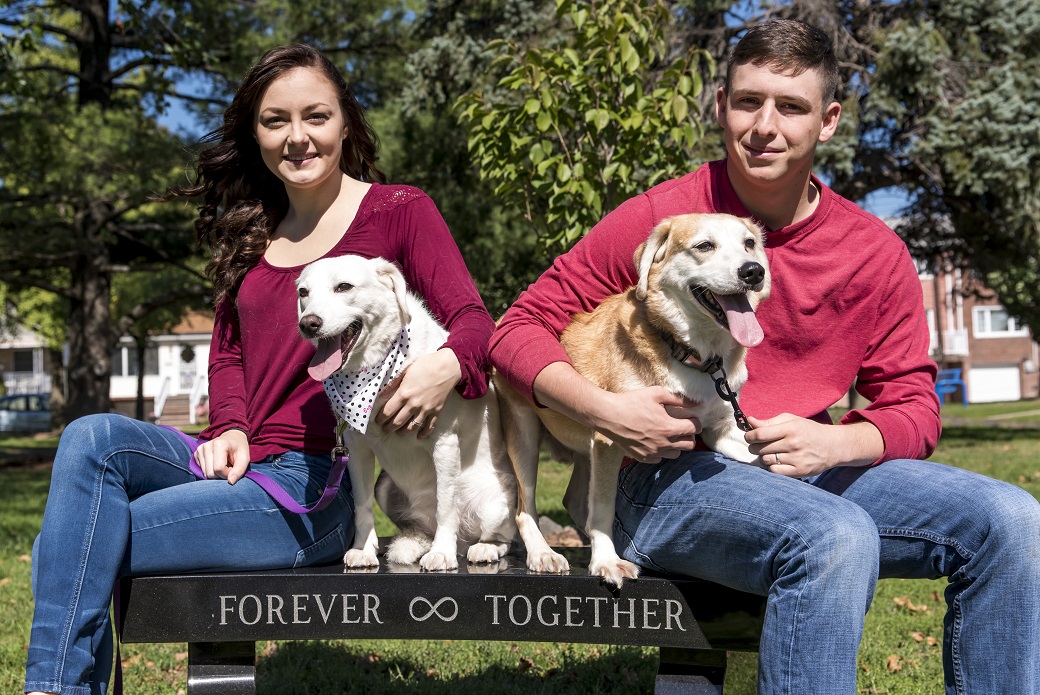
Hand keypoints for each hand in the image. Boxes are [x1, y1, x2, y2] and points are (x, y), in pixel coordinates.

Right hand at [194, 428, 250, 483]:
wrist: (233, 438)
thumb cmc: (239, 449)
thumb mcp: (244, 459)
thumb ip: (239, 470)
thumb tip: (230, 481)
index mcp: (219, 444)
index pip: (218, 468)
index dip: (227, 473)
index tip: (233, 469)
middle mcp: (206, 446)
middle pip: (210, 473)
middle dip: (221, 475)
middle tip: (229, 467)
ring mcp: (200, 449)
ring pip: (205, 473)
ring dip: (216, 473)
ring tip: (223, 464)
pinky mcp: (196, 454)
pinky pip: (202, 470)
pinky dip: (210, 470)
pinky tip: (216, 463)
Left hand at [375, 348, 461, 438]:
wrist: (448, 367)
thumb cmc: (426, 365)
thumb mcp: (406, 370)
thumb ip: (393, 382)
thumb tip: (381, 393)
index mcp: (404, 393)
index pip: (387, 412)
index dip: (380, 418)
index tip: (378, 420)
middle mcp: (414, 404)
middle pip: (397, 422)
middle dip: (389, 428)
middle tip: (386, 429)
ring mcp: (426, 410)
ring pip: (412, 428)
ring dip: (403, 432)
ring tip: (398, 432)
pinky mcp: (437, 411)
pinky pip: (430, 427)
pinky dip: (424, 433)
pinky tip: (419, 436)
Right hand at [592, 387, 701, 462]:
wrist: (608, 415)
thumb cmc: (631, 402)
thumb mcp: (656, 393)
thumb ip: (678, 398)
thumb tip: (694, 402)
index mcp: (669, 428)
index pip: (694, 429)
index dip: (695, 422)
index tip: (690, 418)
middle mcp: (663, 444)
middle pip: (690, 445)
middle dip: (689, 435)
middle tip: (681, 426)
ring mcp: (653, 453)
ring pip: (676, 454)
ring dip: (676, 444)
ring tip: (668, 434)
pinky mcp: (643, 458)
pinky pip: (660, 459)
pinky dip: (661, 451)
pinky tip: (655, 441)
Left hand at [745, 414, 883, 477]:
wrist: (833, 446)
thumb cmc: (808, 431)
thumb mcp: (791, 420)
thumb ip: (769, 421)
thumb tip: (749, 421)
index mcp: (791, 428)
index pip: (760, 434)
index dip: (749, 436)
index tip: (749, 436)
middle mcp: (794, 444)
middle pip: (761, 448)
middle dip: (755, 447)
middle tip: (759, 445)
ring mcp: (797, 459)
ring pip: (766, 460)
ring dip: (763, 457)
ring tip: (770, 453)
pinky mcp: (800, 471)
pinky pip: (774, 471)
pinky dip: (771, 467)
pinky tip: (776, 462)